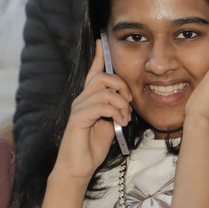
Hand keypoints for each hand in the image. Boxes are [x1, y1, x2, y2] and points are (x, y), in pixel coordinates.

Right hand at [54, 41, 132, 181]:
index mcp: (89, 99)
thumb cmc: (93, 146)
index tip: (102, 41)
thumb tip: (126, 103)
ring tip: (125, 119)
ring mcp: (79, 108)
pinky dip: (116, 112)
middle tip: (130, 104)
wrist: (79, 166)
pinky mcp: (78, 118)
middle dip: (122, 86)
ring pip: (104, 91)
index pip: (93, 72)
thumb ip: (116, 110)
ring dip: (122, 104)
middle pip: (102, 77)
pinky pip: (100, 106)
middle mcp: (81, 99)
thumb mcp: (110, 124)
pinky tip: (120, 123)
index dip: (98, 57)